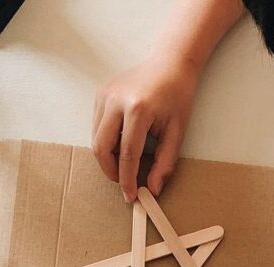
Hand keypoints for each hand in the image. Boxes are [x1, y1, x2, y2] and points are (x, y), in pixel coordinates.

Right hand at [93, 55, 199, 201]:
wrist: (170, 62)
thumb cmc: (177, 96)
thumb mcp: (177, 132)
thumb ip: (164, 163)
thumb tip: (152, 189)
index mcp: (138, 109)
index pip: (127, 155)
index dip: (127, 180)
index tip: (130, 196)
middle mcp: (116, 101)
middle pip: (101, 148)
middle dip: (111, 171)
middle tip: (124, 181)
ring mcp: (105, 95)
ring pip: (96, 139)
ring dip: (108, 157)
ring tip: (126, 161)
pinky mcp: (100, 94)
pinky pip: (97, 127)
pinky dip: (106, 142)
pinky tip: (122, 141)